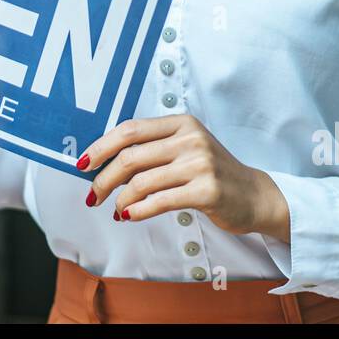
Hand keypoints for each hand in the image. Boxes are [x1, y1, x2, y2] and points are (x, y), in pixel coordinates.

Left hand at [79, 114, 290, 240]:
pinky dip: (138, 211)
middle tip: (93, 195)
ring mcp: (200, 164)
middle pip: (130, 157)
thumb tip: (104, 161)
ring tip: (116, 209)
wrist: (254, 195)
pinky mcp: (207, 191)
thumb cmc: (212, 173)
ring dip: (120, 199)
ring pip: (141, 182)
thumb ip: (153, 148)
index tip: (84, 163)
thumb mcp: (186, 148)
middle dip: (104, 178)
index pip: (130, 129)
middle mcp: (190, 139)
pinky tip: (130, 216)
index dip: (101, 146)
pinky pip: (160, 201)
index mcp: (181, 123)